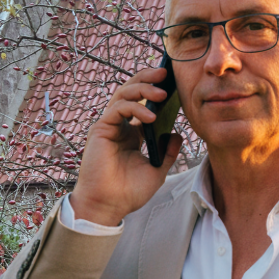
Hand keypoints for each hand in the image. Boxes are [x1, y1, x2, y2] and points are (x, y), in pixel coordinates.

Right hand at [68, 66, 182, 226]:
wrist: (109, 205)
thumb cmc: (128, 192)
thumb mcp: (156, 170)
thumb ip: (167, 152)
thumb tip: (178, 135)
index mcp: (130, 134)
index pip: (142, 103)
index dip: (155, 90)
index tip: (173, 83)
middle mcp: (118, 126)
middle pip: (130, 92)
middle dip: (147, 79)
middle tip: (165, 72)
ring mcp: (108, 127)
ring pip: (123, 94)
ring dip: (143, 88)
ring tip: (162, 92)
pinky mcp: (100, 130)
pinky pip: (118, 109)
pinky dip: (135, 108)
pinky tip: (151, 116)